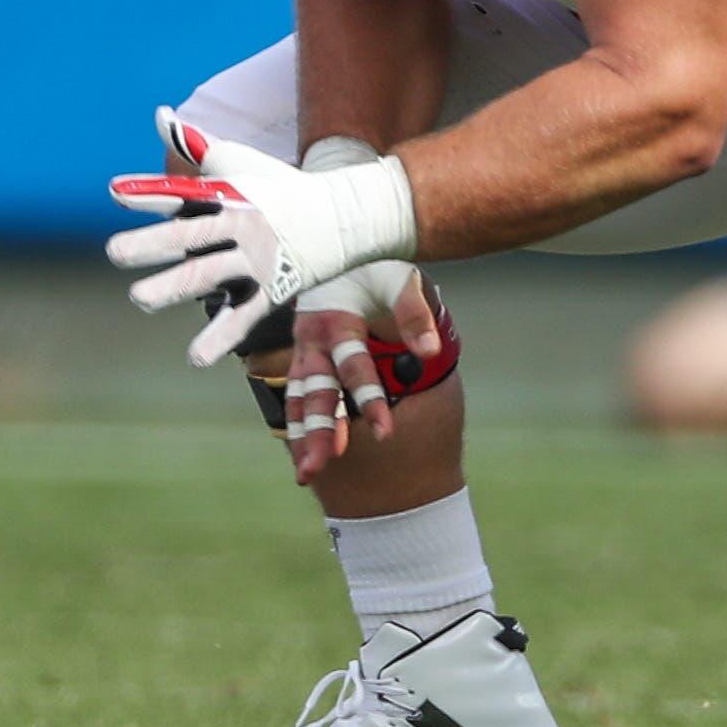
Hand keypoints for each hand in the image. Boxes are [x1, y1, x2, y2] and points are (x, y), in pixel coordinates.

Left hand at [107, 108, 415, 365]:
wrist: (343, 217)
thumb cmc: (279, 186)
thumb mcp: (238, 162)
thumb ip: (195, 145)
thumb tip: (159, 115)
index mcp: (225, 194)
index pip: (181, 192)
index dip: (149, 192)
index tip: (115, 193)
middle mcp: (238, 225)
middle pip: (191, 233)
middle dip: (154, 242)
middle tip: (115, 252)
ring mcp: (254, 260)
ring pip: (209, 275)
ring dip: (175, 286)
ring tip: (140, 299)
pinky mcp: (271, 290)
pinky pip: (242, 317)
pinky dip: (220, 337)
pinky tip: (196, 357)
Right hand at [288, 269, 442, 484]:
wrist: (344, 251)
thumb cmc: (377, 268)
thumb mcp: (400, 279)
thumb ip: (414, 314)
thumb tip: (431, 350)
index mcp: (336, 321)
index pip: (354, 368)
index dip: (369, 399)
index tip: (384, 434)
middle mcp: (314, 342)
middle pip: (316, 392)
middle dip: (319, 430)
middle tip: (321, 467)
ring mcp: (305, 353)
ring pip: (300, 399)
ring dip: (302, 436)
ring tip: (307, 474)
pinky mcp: (304, 361)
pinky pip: (296, 397)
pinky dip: (297, 426)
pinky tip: (303, 457)